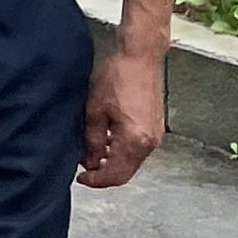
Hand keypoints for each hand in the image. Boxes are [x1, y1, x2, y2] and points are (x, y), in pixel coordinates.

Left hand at [79, 49, 165, 188]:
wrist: (140, 57)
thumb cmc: (117, 77)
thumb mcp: (95, 111)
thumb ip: (92, 141)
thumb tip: (89, 161)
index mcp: (136, 141)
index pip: (116, 175)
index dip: (96, 180)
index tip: (81, 178)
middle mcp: (150, 142)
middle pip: (126, 171)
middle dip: (104, 172)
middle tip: (84, 168)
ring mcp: (156, 135)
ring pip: (132, 160)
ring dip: (113, 161)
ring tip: (92, 152)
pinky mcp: (156, 126)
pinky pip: (139, 148)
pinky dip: (123, 150)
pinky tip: (108, 140)